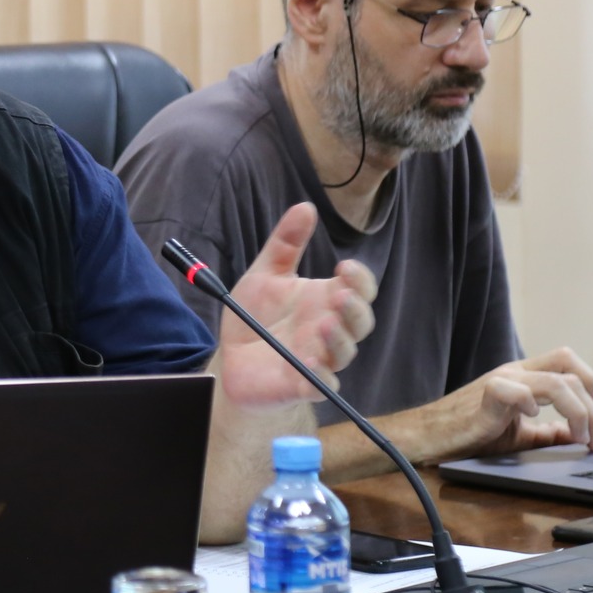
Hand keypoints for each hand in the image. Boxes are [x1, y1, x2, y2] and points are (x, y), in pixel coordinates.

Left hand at [215, 203, 376, 407]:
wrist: (231, 359)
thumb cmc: (256, 317)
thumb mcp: (264, 274)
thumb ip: (285, 243)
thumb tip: (305, 206)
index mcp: (324, 301)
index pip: (359, 290)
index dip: (359, 279)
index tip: (344, 266)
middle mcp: (328, 331)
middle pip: (360, 322)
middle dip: (355, 308)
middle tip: (340, 293)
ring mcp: (318, 359)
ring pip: (344, 353)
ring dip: (339, 339)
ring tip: (324, 322)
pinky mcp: (300, 386)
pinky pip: (320, 385)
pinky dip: (320, 377)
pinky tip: (310, 363)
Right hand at [421, 349, 592, 459]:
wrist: (429, 436)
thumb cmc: (468, 432)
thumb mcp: (518, 434)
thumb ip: (546, 433)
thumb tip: (574, 437)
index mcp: (524, 377)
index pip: (569, 364)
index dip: (591, 392)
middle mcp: (515, 372)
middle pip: (571, 370)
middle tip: (591, 439)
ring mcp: (501, 381)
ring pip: (556, 382)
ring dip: (578, 413)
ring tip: (577, 439)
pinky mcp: (486, 397)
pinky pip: (516, 390)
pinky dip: (531, 404)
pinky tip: (531, 420)